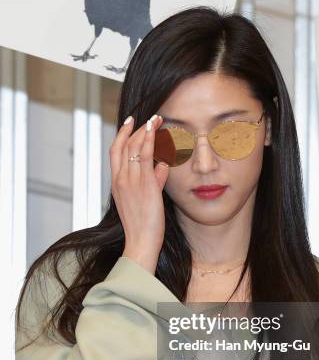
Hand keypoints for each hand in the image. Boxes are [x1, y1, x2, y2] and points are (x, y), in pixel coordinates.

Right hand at [110, 114, 168, 271]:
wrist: (140, 242)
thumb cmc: (144, 227)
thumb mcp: (146, 200)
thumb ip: (154, 180)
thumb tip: (162, 166)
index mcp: (117, 183)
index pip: (116, 152)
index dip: (122, 134)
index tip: (130, 122)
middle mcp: (120, 179)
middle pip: (123, 145)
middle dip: (135, 128)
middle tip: (147, 117)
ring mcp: (130, 180)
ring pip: (134, 147)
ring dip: (146, 130)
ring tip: (156, 118)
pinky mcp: (143, 184)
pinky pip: (145, 155)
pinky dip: (149, 139)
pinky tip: (156, 129)